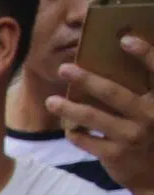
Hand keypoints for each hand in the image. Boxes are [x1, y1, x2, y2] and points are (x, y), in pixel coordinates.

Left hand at [53, 37, 153, 194]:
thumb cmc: (151, 137)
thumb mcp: (153, 112)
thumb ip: (141, 95)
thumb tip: (112, 70)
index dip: (144, 53)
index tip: (124, 39)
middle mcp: (148, 115)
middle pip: (113, 92)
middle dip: (86, 79)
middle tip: (64, 69)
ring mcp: (131, 135)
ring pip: (94, 117)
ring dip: (69, 108)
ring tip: (51, 102)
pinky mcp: (114, 154)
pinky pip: (86, 140)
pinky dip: (74, 134)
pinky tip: (67, 129)